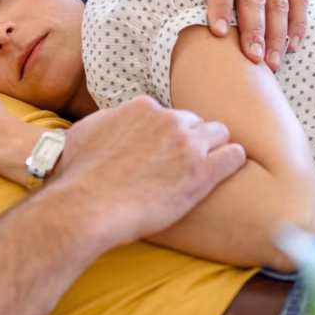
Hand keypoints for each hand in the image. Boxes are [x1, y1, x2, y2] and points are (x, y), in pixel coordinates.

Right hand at [50, 96, 246, 243]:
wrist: (89, 207)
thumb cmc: (80, 177)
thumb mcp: (83, 133)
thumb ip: (106, 120)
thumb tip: (112, 119)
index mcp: (143, 108)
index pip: (167, 114)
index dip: (166, 134)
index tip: (163, 150)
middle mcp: (169, 119)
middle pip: (194, 122)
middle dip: (190, 140)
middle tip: (184, 162)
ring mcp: (188, 145)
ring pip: (219, 134)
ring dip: (214, 148)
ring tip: (209, 166)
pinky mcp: (203, 172)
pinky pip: (234, 156)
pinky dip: (232, 162)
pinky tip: (226, 171)